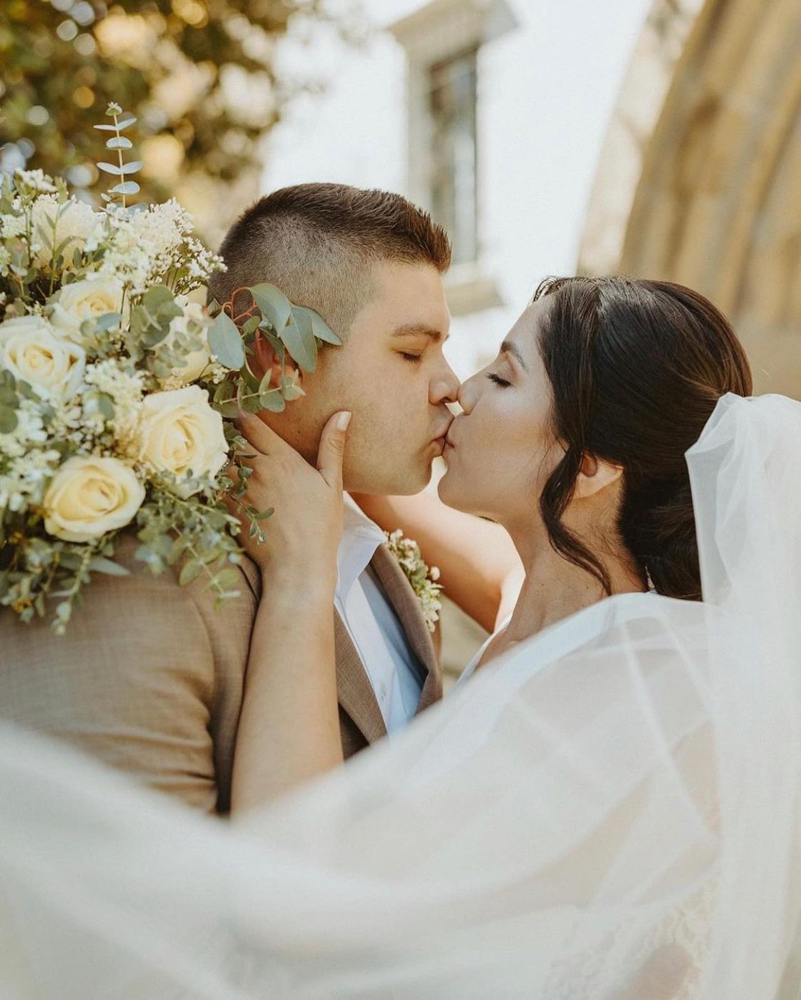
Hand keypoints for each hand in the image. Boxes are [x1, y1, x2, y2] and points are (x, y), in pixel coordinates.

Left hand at [228, 411, 350, 587]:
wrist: (297, 566)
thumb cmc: (320, 526)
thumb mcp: (332, 484)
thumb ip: (333, 446)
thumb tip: (343, 413)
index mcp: (282, 458)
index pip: (250, 422)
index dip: (241, 408)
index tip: (237, 400)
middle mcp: (256, 470)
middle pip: (230, 436)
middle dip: (225, 425)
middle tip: (221, 416)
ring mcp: (239, 490)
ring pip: (217, 458)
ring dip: (217, 449)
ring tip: (214, 443)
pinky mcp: (228, 508)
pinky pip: (212, 483)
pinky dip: (210, 474)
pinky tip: (212, 472)